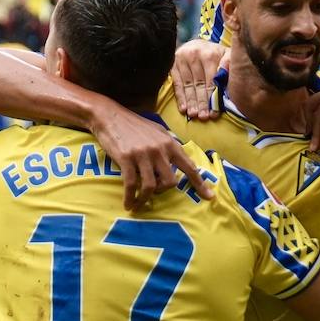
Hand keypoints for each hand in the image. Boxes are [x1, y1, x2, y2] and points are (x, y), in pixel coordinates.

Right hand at [91, 104, 214, 210]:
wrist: (109, 116)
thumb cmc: (134, 125)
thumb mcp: (157, 131)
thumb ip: (169, 145)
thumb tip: (180, 158)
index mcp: (170, 143)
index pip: (189, 167)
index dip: (200, 184)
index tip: (209, 197)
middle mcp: (160, 149)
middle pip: (171, 182)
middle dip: (163, 191)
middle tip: (153, 192)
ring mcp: (143, 154)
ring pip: (151, 186)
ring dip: (145, 199)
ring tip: (138, 204)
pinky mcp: (127, 159)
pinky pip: (132, 185)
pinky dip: (131, 198)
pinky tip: (128, 204)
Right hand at [171, 40, 226, 120]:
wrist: (198, 45)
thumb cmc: (216, 54)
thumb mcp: (227, 55)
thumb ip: (229, 63)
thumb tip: (227, 73)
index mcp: (210, 54)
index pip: (211, 80)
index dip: (213, 97)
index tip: (215, 112)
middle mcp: (194, 55)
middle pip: (199, 84)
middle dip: (202, 102)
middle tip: (203, 117)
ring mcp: (182, 59)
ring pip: (188, 85)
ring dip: (191, 102)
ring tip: (194, 114)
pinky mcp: (173, 64)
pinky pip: (177, 83)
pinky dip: (180, 97)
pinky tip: (183, 109)